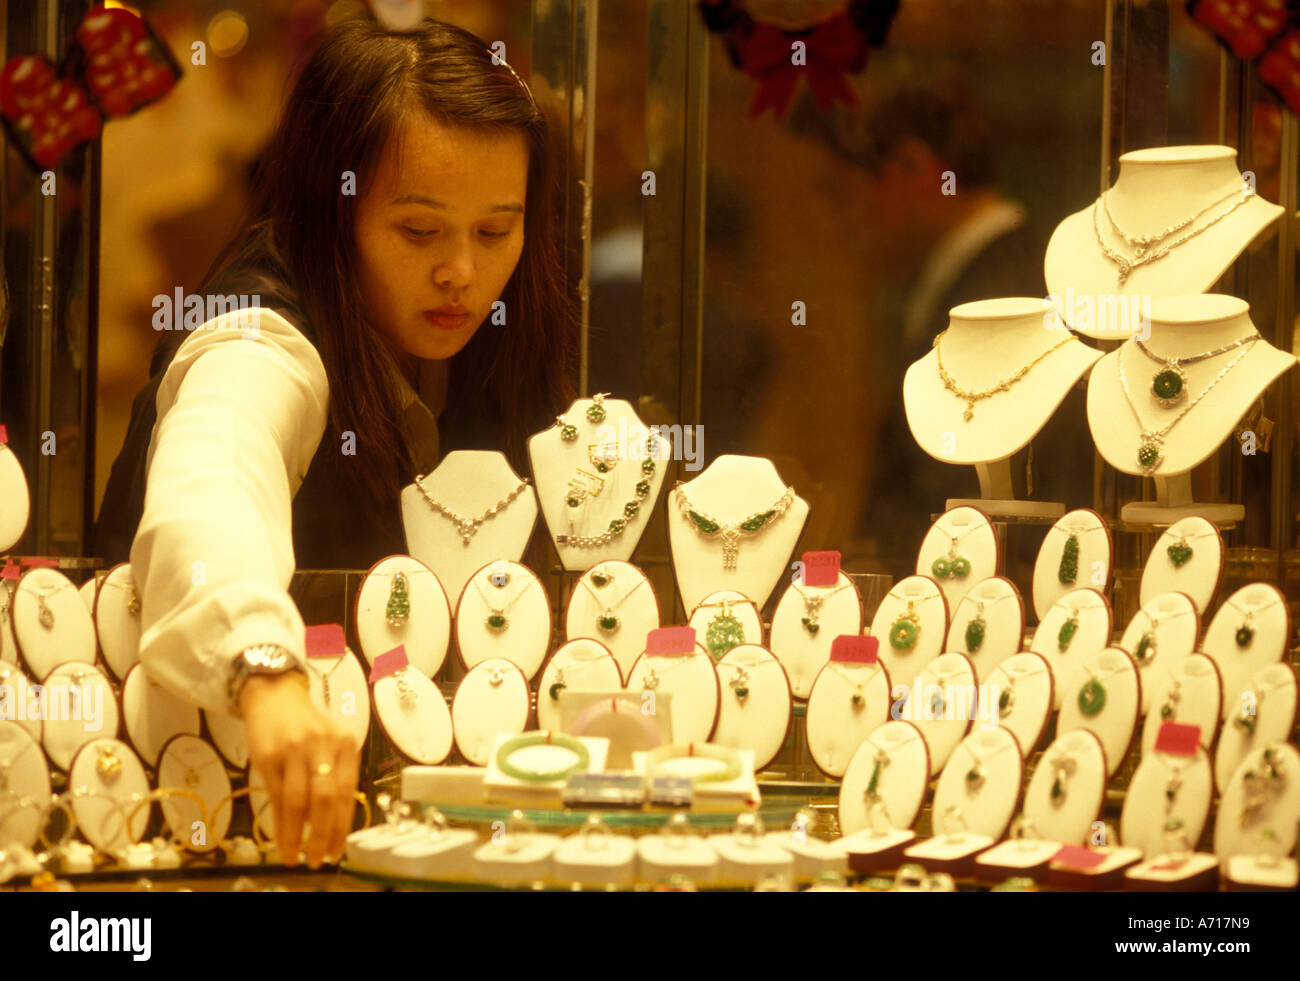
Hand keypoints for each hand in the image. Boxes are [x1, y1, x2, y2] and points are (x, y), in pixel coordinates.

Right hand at [240, 674, 359, 867]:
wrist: (274, 696)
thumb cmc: (306, 728)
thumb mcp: (329, 745)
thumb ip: (334, 778)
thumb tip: (331, 826)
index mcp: (345, 744)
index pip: (347, 792)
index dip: (342, 827)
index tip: (337, 851)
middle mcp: (322, 745)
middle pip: (325, 799)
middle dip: (321, 834)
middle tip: (318, 859)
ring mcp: (294, 750)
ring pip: (297, 801)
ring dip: (295, 835)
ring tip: (294, 856)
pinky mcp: (268, 756)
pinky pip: (275, 796)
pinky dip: (278, 822)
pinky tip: (281, 838)